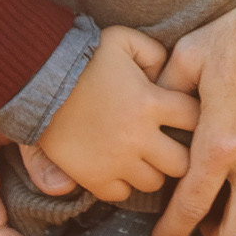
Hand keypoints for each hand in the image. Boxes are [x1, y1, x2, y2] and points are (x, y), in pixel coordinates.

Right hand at [36, 26, 200, 202]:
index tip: (183, 116)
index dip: (194, 117)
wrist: (40, 80)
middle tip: (169, 143)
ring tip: (143, 155)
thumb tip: (165, 76)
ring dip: (152, 170)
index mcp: (150, 102)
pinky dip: (123, 184)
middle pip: (182, 163)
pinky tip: (118, 166)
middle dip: (180, 152)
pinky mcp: (93, 177)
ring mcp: (116, 161)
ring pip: (154, 182)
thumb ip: (154, 53)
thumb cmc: (85, 57)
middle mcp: (138, 137)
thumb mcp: (124, 40)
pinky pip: (122, 195)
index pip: (195, 120)